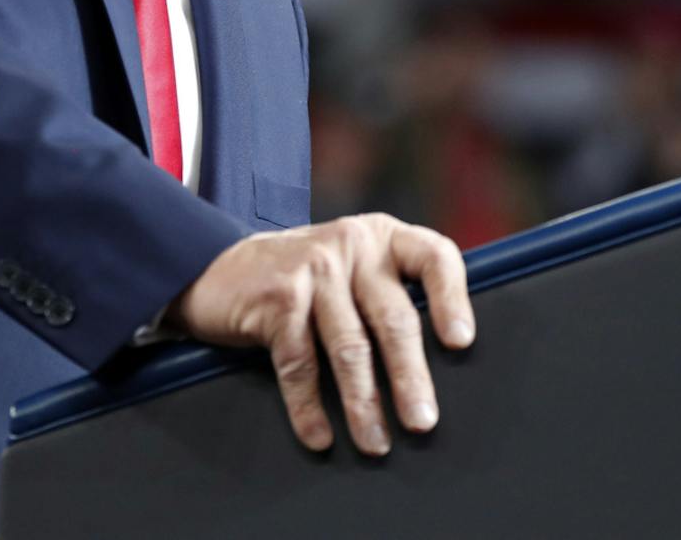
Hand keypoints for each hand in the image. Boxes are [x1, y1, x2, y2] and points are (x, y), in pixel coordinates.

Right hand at [173, 213, 474, 455]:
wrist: (219, 267)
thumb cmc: (305, 281)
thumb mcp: (353, 269)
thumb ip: (390, 295)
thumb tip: (437, 369)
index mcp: (383, 237)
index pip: (434, 257)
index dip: (452, 299)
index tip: (461, 343)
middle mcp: (353, 246)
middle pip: (393, 317)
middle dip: (409, 377)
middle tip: (422, 421)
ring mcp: (314, 269)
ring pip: (349, 347)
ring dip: (364, 403)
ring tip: (376, 443)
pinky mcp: (278, 298)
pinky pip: (300, 363)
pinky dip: (309, 407)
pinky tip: (320, 436)